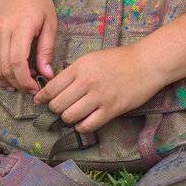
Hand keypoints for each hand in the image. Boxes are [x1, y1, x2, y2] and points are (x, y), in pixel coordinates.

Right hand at [0, 0, 56, 92]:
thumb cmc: (39, 2)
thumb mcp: (50, 24)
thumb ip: (46, 50)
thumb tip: (47, 74)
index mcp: (20, 27)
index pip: (16, 62)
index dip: (25, 80)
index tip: (36, 87)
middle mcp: (1, 30)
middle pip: (4, 67)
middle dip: (17, 84)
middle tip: (31, 88)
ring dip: (5, 81)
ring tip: (19, 84)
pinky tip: (7, 77)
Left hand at [34, 43, 160, 133]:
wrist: (146, 64)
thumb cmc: (119, 59)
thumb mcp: (91, 59)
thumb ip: (74, 72)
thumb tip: (57, 87)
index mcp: (79, 68)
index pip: (51, 87)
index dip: (42, 97)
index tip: (39, 101)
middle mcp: (86, 82)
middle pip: (57, 104)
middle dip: (54, 109)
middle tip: (58, 109)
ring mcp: (99, 97)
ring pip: (70, 116)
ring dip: (68, 118)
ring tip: (72, 115)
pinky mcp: (112, 109)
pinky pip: (88, 125)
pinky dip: (82, 126)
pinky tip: (83, 121)